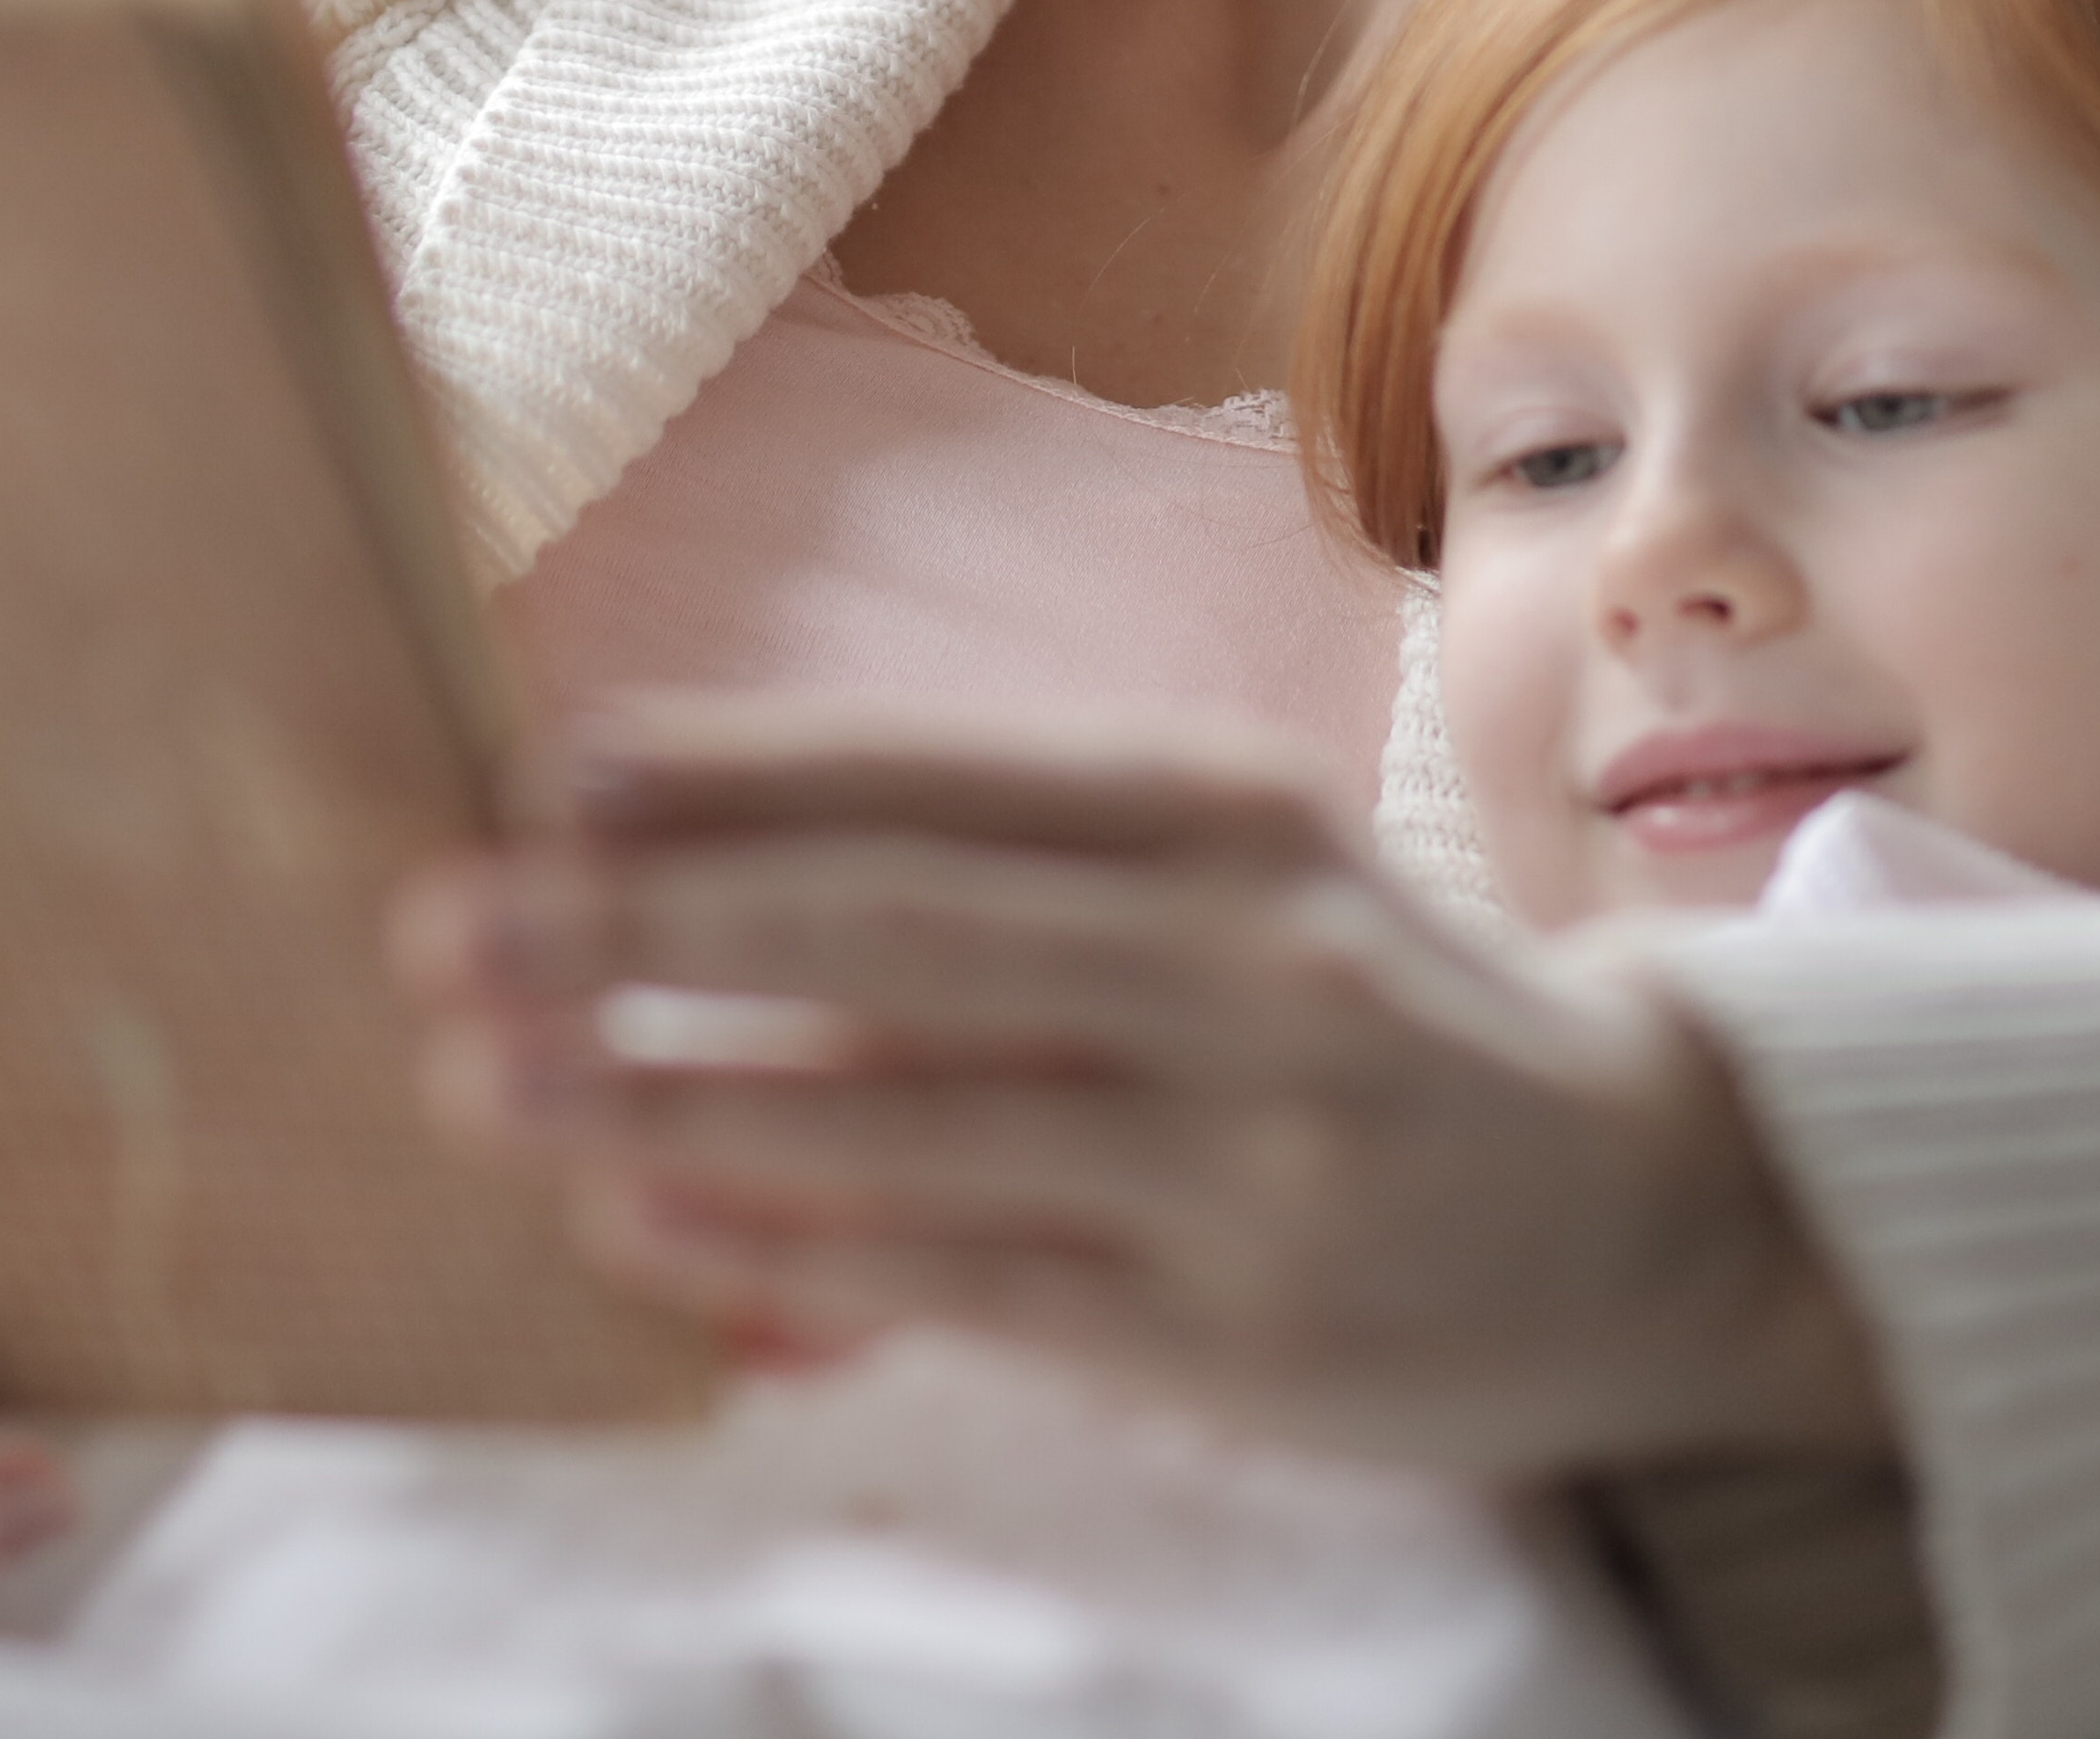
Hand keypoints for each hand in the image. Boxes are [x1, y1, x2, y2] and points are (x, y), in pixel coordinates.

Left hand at [387, 709, 1892, 1477]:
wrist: (1655, 1210)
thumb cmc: (1372, 1023)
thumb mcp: (1230, 883)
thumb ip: (1005, 866)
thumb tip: (682, 849)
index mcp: (1227, 818)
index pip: (938, 775)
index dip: (730, 771)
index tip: (537, 775)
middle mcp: (1243, 963)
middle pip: (895, 924)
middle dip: (644, 925)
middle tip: (444, 927)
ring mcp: (1246, 1152)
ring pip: (909, 1113)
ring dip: (670, 1095)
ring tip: (485, 1085)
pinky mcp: (1237, 1328)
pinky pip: (970, 1279)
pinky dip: (792, 1252)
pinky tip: (644, 1227)